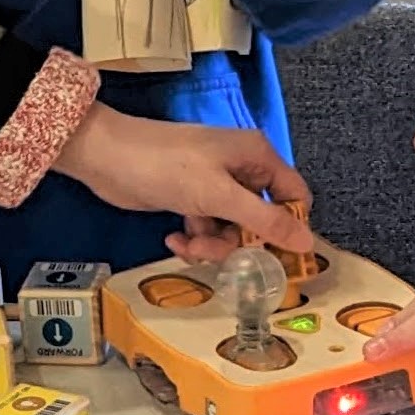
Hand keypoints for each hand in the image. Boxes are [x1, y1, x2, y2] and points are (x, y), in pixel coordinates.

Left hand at [50, 102, 314, 262]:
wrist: (106, 157)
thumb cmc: (165, 166)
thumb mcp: (219, 195)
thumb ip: (264, 220)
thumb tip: (308, 243)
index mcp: (257, 156)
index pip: (294, 196)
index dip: (290, 228)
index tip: (277, 258)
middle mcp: (240, 169)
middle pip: (262, 219)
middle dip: (240, 241)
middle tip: (216, 252)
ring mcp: (214, 184)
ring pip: (233, 229)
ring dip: (213, 245)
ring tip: (188, 243)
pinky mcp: (191, 198)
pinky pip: (208, 228)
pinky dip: (195, 239)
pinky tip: (174, 238)